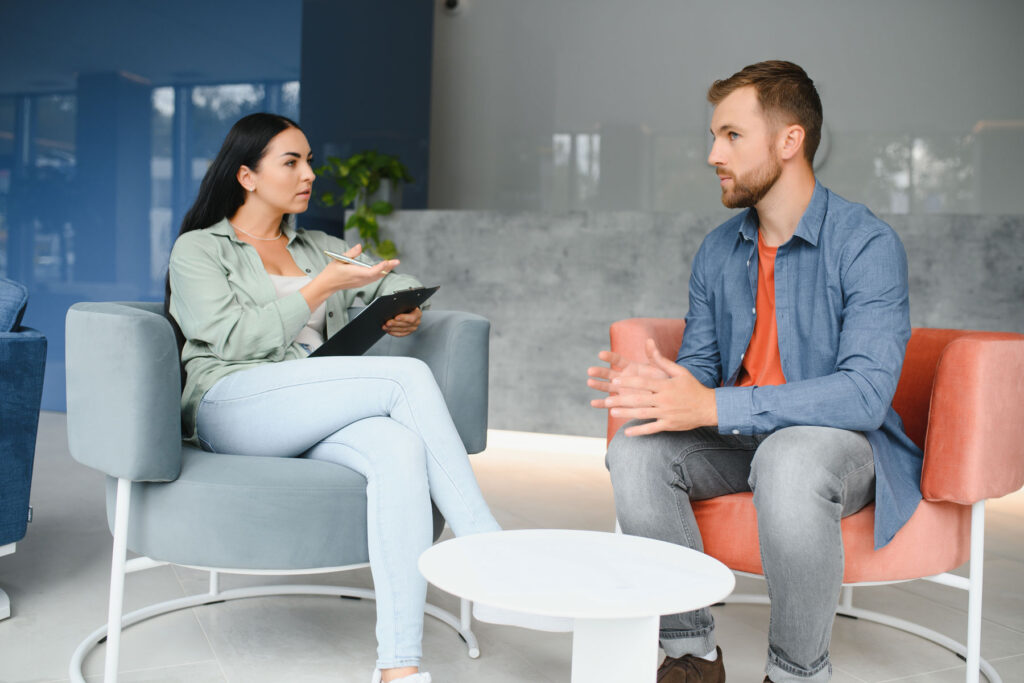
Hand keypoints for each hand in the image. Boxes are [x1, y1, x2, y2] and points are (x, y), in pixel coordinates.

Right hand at [321, 243, 398, 290]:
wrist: (327, 285)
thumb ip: (351, 253)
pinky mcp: (361, 284)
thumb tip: (360, 246)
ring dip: (385, 270)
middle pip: (377, 275)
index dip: (380, 267)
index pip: (371, 272)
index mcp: (354, 273)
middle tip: (396, 261)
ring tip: (393, 263)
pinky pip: (373, 279)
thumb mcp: (339, 259)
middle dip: (388, 268)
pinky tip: (384, 269)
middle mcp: (360, 280)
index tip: (386, 261)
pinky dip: (380, 273)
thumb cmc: (332, 272)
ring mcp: (361, 283)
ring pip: (377, 277)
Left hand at [384, 307, 421, 336]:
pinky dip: (393, 332)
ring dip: (392, 329)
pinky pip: (401, 334)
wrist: (409, 310)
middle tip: (387, 323)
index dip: (403, 318)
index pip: (412, 317)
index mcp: (417, 313)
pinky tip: (388, 330)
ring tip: (385, 327)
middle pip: (405, 324)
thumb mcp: (406, 304)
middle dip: (395, 324)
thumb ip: (401, 306)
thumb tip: (392, 307)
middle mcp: (417, 322)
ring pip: (402, 330)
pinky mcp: (408, 332)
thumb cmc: (407, 306)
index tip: (395, 317)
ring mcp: (413, 328)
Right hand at [587, 347, 669, 407]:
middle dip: (599, 372)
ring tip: (589, 382)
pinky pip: (610, 403)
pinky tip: (593, 403)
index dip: (609, 357)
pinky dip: (601, 404)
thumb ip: (654, 355)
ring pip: (606, 386)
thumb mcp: (660, 367)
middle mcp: (623, 377)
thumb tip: (650, 340)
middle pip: (608, 373)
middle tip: (590, 371)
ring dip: (597, 385)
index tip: (600, 354)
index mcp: (630, 367)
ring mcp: (621, 390)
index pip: (617, 360)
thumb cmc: (663, 381)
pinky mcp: (622, 402)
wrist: (666, 397)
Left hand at [598, 339, 717, 435]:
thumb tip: (649, 344)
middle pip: (639, 399)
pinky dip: (639, 431)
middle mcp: (664, 400)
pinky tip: (627, 432)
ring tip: (612, 412)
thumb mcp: (680, 371)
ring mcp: (666, 414)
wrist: (709, 407)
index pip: (643, 383)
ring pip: (643, 414)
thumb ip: (662, 361)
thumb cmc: (692, 387)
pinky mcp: (669, 425)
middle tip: (607, 399)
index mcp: (665, 386)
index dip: (628, 382)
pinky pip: (652, 428)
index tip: (614, 381)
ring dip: (626, 414)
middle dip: (621, 400)